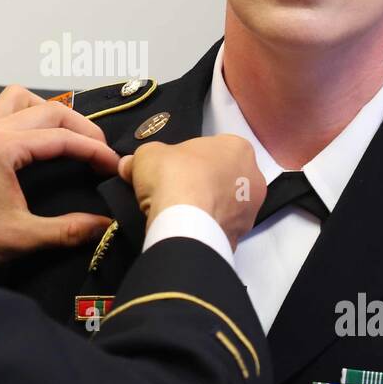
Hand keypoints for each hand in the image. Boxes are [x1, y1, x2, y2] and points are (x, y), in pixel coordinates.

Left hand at [0, 85, 119, 274]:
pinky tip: (18, 132)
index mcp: (2, 147)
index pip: (61, 137)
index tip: (113, 164)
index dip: (94, 149)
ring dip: (44, 109)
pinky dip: (6, 114)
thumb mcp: (24, 237)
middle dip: (80, 127)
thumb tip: (104, 224)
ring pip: (16, 98)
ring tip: (64, 133)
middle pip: (48, 110)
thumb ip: (70, 229)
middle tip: (100, 151)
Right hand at [118, 135, 264, 250]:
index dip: (191, 158)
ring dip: (207, 205)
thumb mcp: (147, 156)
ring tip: (179, 213)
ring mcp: (251, 209)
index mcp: (238, 147)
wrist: (185, 223)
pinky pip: (221, 226)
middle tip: (177, 189)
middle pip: (223, 176)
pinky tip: (187, 228)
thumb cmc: (173, 176)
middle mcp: (254, 176)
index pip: (214, 148)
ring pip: (225, 203)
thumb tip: (128, 166)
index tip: (174, 168)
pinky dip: (207, 226)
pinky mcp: (242, 236)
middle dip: (203, 182)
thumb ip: (141, 158)